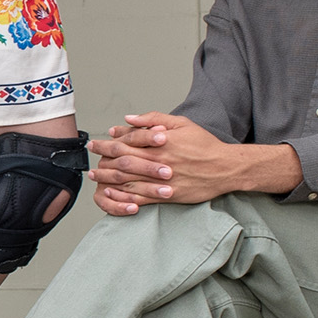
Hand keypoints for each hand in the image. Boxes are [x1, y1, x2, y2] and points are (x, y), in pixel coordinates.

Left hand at [92, 114, 296, 213]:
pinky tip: (112, 196)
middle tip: (90, 162)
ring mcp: (162, 181)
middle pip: (123, 162)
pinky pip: (141, 198)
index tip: (96, 143)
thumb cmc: (204, 144)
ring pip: (129, 181)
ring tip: (95, 178)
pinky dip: (124, 198)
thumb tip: (129, 119)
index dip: (108, 143)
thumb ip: (153, 119)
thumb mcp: (181, 123)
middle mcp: (158, 162)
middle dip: (103, 161)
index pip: (126, 143)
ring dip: (108, 180)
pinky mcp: (169, 196)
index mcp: (160, 143)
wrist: (226, 168)